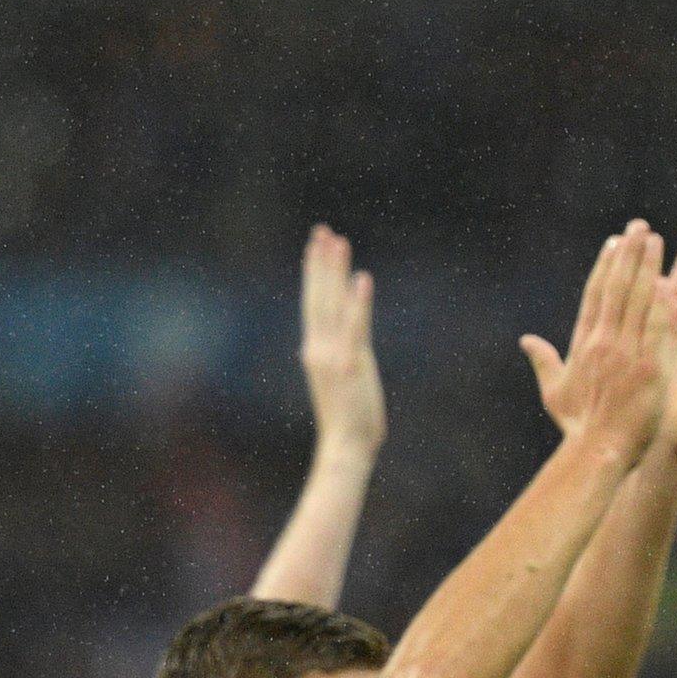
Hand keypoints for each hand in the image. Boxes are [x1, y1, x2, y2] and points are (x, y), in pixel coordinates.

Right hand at [299, 225, 385, 450]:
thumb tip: (321, 348)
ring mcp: (333, 355)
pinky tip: (362, 278)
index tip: (318, 245)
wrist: (346, 447)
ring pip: (331, 304)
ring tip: (337, 240)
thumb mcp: (338, 381)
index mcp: (315, 350)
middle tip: (322, 230)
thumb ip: (334, 358)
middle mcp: (318, 347)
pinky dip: (358, 302)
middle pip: (318, 295)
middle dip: (320, 261)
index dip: (316, 273)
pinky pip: (355, 326)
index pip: (314, 303)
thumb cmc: (349, 419)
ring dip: (334, 271)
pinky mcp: (351, 364)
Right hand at [521, 222, 665, 458]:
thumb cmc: (579, 429)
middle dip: (626, 255)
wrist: (598, 452)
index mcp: (583, 345)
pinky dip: (660, 300)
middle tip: (638, 227)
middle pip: (614, 289)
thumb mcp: (555, 393)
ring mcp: (623, 352)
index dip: (605, 267)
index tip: (613, 244)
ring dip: (644, 267)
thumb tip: (527, 341)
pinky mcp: (645, 366)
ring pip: (634, 300)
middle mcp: (601, 343)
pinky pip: (653, 326)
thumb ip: (544, 362)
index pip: (594, 297)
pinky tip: (669, 277)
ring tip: (653, 238)